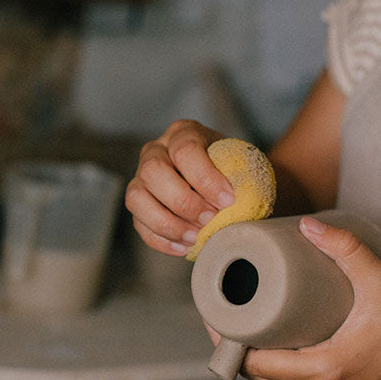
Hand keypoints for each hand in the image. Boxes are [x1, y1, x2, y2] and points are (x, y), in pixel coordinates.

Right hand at [126, 120, 234, 255]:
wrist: (223, 183)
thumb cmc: (233, 172)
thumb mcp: (241, 164)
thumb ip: (243, 177)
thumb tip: (243, 201)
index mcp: (183, 133)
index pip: (185, 150)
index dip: (205, 178)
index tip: (227, 200)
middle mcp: (156, 150)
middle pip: (153, 171)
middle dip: (183, 201)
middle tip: (209, 219)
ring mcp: (141, 177)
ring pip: (136, 198)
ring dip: (167, 223)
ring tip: (195, 237)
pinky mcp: (138, 204)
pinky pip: (139, 223)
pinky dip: (161, 240)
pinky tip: (184, 246)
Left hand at [241, 217, 380, 379]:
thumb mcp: (380, 282)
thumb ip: (345, 248)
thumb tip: (306, 226)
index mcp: (323, 371)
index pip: (253, 364)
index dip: (227, 341)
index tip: (214, 315)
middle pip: (257, 376)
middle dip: (236, 346)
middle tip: (226, 312)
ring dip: (256, 359)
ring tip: (245, 323)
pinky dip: (279, 369)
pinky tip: (273, 344)